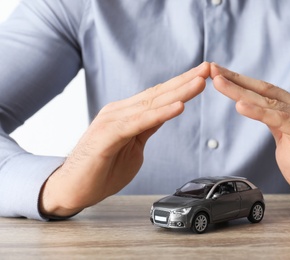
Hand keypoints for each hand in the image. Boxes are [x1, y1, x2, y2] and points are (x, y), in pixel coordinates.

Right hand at [39, 62, 209, 216]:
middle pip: (158, 93)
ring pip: (151, 104)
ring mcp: (112, 121)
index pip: (159, 95)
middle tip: (207, 68)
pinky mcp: (108, 136)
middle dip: (185, 81)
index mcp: (127, 114)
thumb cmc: (102, 169)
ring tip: (199, 82)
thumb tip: (165, 114)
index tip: (203, 75)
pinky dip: (160, 114)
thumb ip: (147, 128)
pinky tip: (178, 106)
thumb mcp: (134, 145)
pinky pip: (139, 123)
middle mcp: (119, 111)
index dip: (182, 84)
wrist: (73, 188)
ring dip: (178, 92)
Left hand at [210, 63, 289, 213]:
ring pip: (267, 101)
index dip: (238, 82)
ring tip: (219, 82)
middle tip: (211, 69)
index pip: (261, 92)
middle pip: (261, 90)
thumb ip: (275, 128)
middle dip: (234, 79)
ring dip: (240, 90)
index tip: (217, 75)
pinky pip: (279, 119)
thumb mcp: (286, 143)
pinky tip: (241, 105)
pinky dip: (258, 112)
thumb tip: (263, 119)